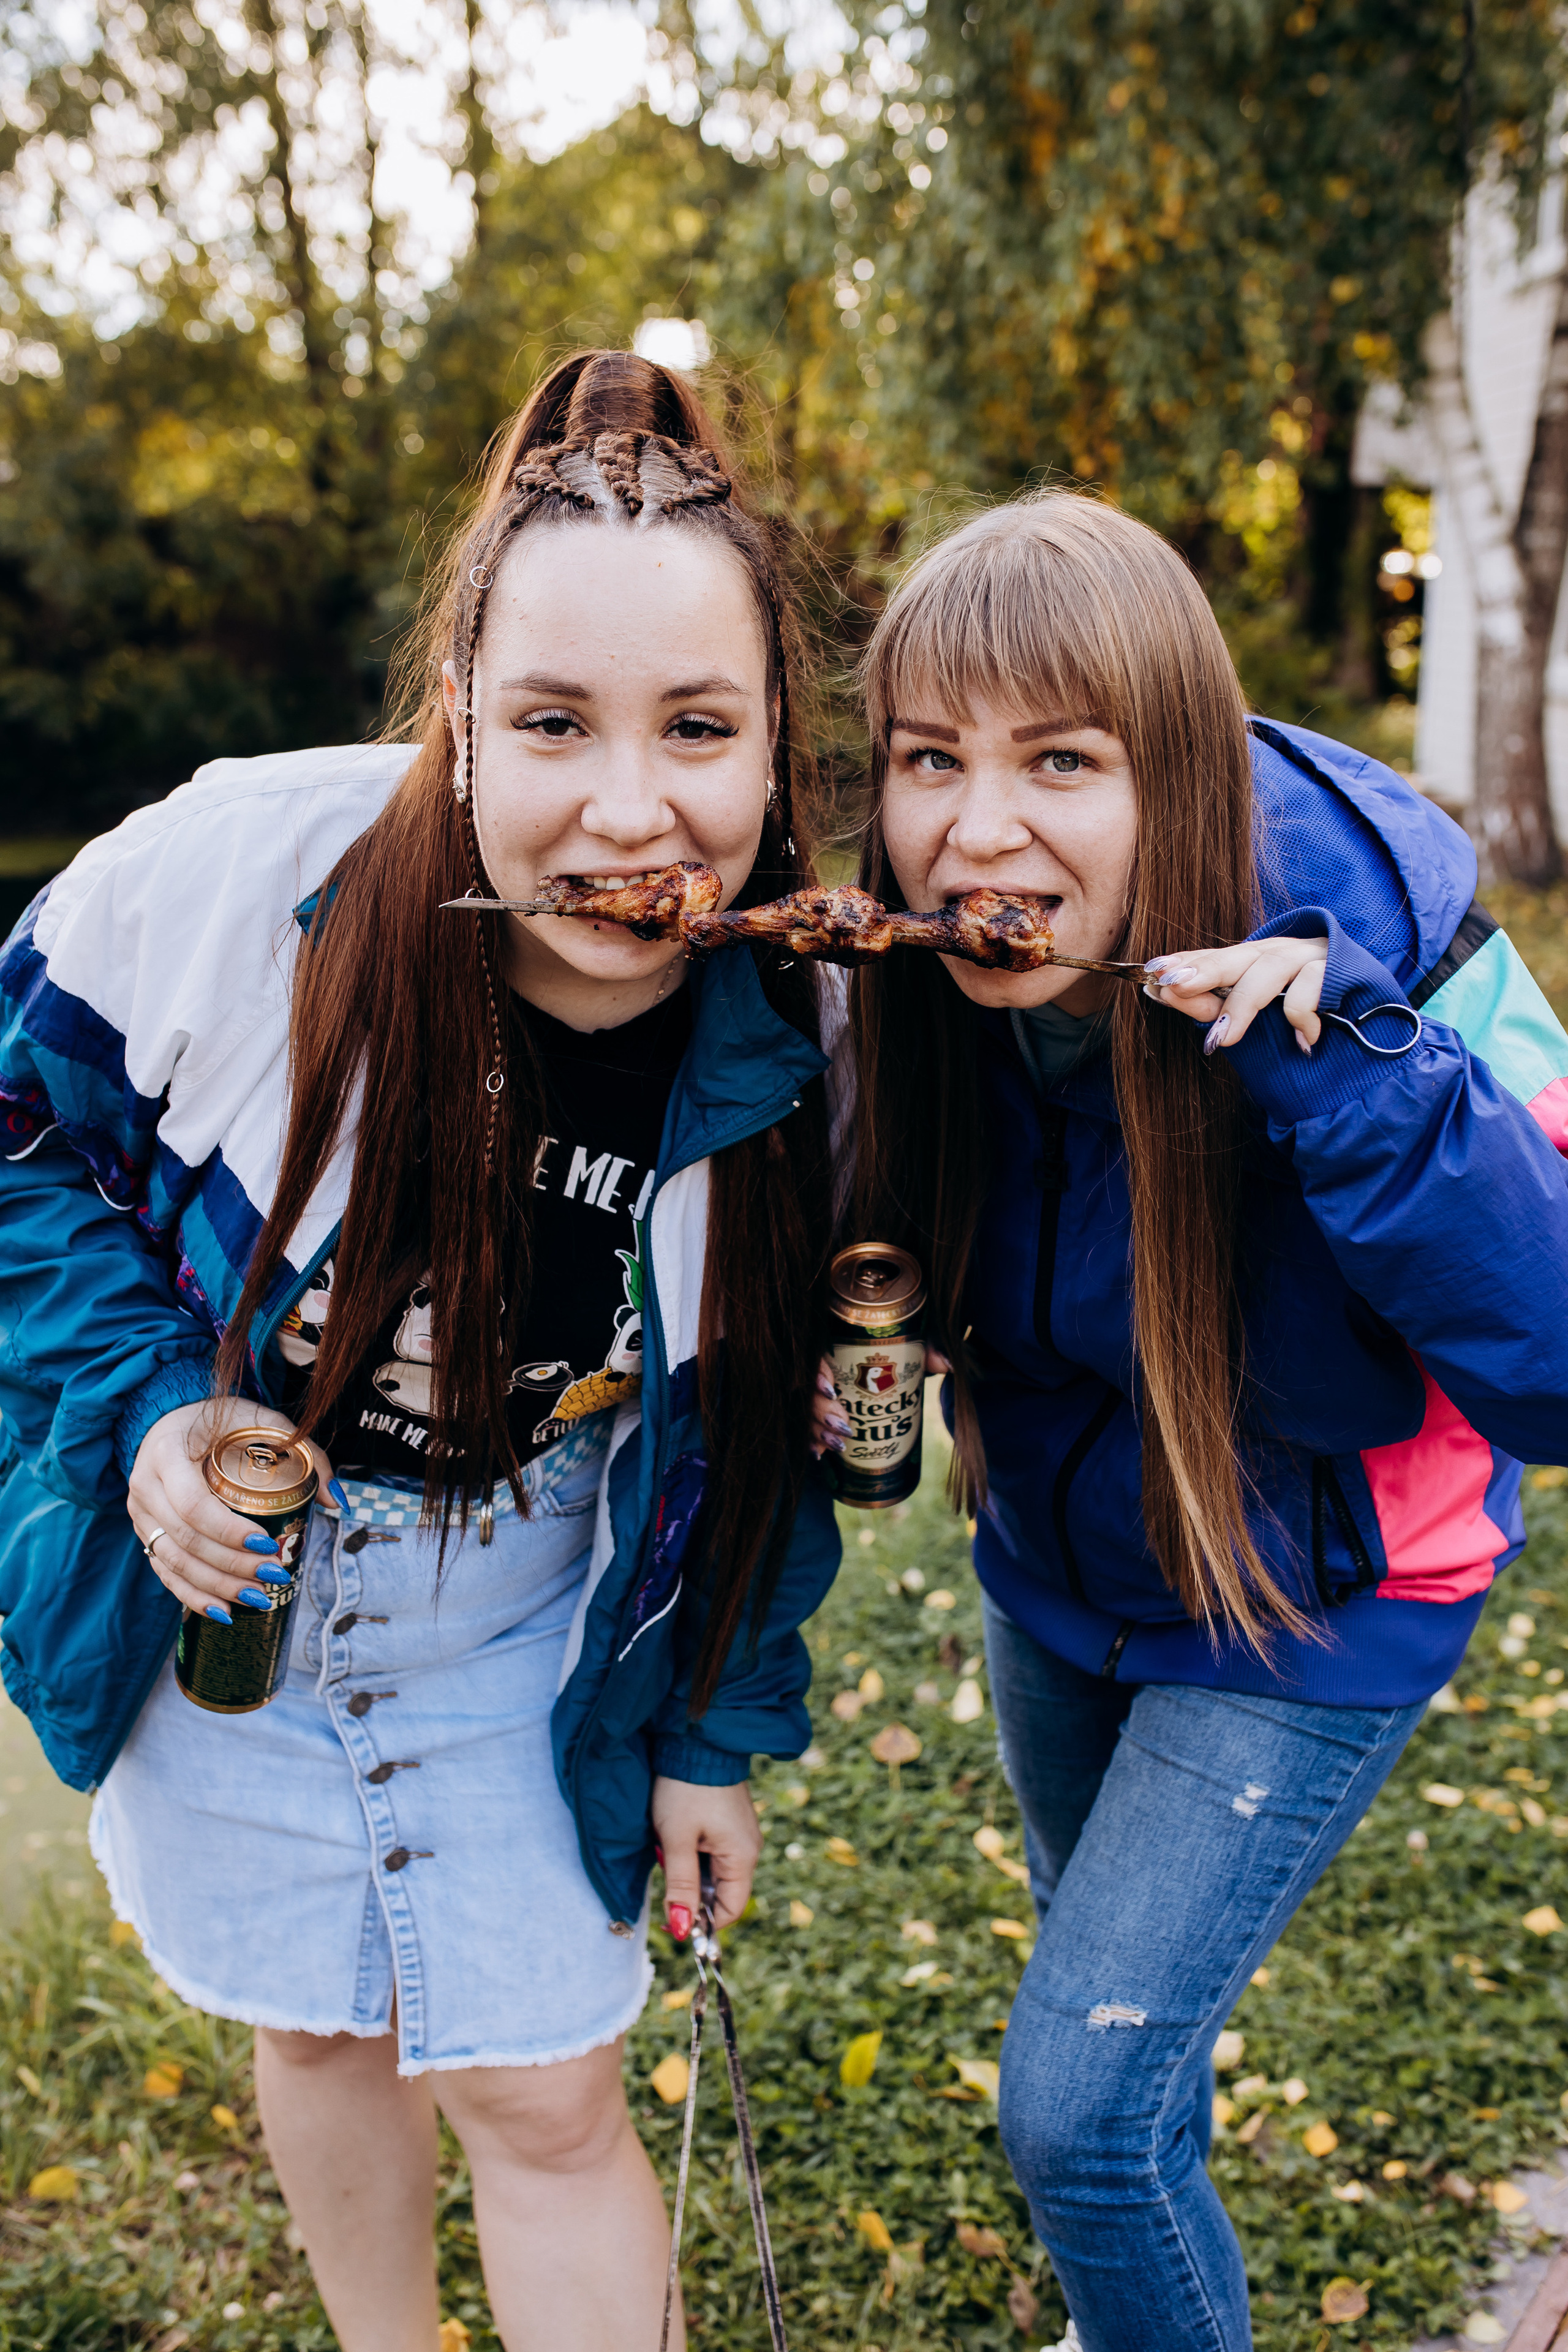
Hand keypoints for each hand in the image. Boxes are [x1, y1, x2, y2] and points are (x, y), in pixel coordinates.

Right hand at [128, 1400, 337, 1623]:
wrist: (172, 1419)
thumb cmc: (222, 1420)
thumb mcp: (263, 1421)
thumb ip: (304, 1454)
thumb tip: (335, 1502)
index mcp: (167, 1453)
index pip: (192, 1503)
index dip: (228, 1531)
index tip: (269, 1542)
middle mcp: (145, 1485)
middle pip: (185, 1539)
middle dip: (232, 1565)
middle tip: (274, 1574)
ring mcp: (141, 1513)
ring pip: (173, 1562)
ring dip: (217, 1586)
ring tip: (258, 1597)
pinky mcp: (146, 1533)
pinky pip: (164, 1573)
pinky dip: (193, 1596)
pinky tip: (224, 1610)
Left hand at [651, 1776, 761, 1937]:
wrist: (696, 1740)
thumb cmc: (685, 1789)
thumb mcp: (677, 1840)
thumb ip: (681, 1886)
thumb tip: (682, 1930)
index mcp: (742, 1856)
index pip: (730, 1910)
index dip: (703, 1923)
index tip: (673, 1921)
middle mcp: (749, 1849)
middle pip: (722, 1892)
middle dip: (691, 1891)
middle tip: (665, 1867)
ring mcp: (741, 1835)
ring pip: (714, 1872)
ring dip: (689, 1870)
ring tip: (669, 1845)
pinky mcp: (731, 1823)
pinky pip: (714, 1853)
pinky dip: (694, 1853)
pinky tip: (677, 1836)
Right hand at [809, 1345, 951, 1459]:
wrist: (902, 1362)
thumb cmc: (905, 1351)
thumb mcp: (916, 1347)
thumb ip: (930, 1350)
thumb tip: (947, 1364)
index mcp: (840, 1344)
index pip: (815, 1354)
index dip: (816, 1372)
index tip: (831, 1389)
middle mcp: (826, 1369)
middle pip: (808, 1388)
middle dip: (821, 1410)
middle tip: (844, 1425)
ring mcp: (822, 1393)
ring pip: (807, 1410)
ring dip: (818, 1430)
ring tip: (838, 1445)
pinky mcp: (824, 1413)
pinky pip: (809, 1426)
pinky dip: (813, 1440)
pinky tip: (821, 1453)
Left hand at [1144, 934, 1328, 1054]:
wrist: (1377, 1033)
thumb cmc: (1306, 1025)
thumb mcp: (1256, 1020)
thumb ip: (1215, 1009)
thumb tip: (1165, 994)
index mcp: (1257, 961)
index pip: (1216, 957)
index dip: (1186, 964)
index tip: (1152, 974)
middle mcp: (1281, 952)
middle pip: (1238, 956)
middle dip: (1204, 969)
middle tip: (1174, 986)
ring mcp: (1311, 957)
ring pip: (1269, 970)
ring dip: (1242, 1005)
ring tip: (1222, 1039)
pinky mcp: (1340, 970)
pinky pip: (1308, 992)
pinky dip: (1300, 1020)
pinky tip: (1304, 1043)